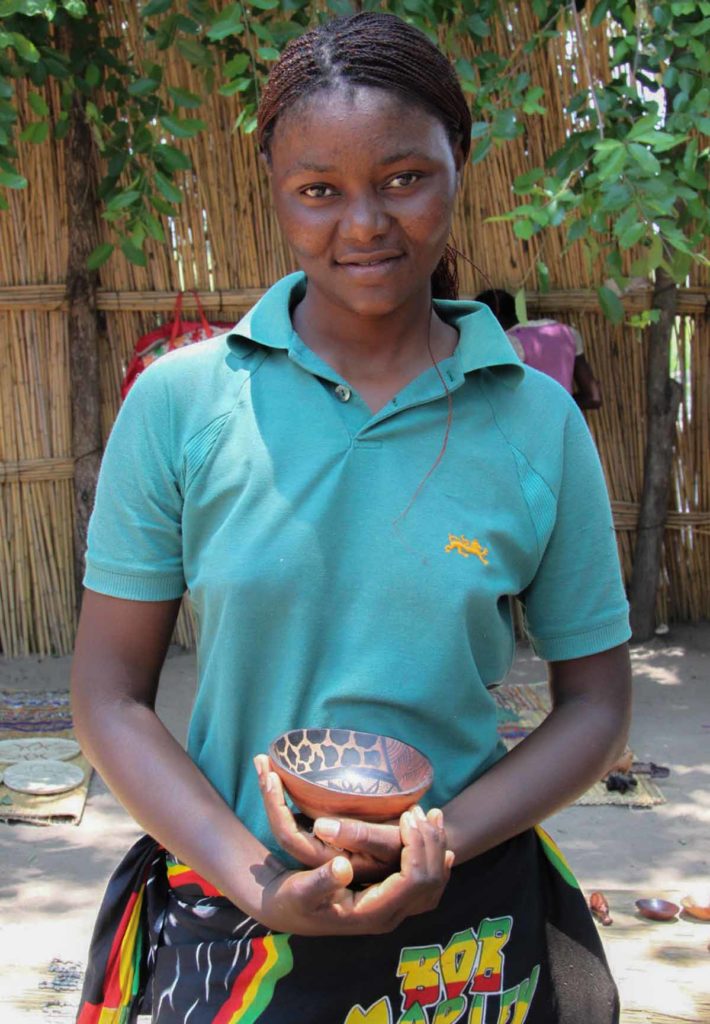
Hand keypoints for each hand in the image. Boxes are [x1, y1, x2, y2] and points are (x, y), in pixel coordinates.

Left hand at [254, 755, 400, 880]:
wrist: (417, 858)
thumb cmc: (405, 848)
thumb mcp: (386, 843)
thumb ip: (359, 837)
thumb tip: (320, 826)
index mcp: (327, 859)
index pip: (289, 835)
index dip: (276, 806)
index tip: (272, 775)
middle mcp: (319, 853)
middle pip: (281, 825)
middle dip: (268, 791)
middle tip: (261, 759)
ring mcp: (322, 842)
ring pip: (287, 818)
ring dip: (273, 789)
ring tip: (267, 760)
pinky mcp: (328, 831)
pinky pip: (298, 813)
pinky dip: (288, 792)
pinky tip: (286, 772)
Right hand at [257, 806, 453, 935]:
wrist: (287, 911)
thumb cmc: (292, 899)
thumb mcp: (300, 890)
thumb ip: (321, 881)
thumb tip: (342, 866)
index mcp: (372, 913)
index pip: (413, 881)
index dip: (416, 847)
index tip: (407, 817)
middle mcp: (388, 915)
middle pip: (430, 880)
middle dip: (430, 842)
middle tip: (424, 811)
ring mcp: (392, 910)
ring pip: (433, 881)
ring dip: (435, 847)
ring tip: (434, 816)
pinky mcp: (390, 900)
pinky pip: (425, 882)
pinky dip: (432, 856)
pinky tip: (433, 837)